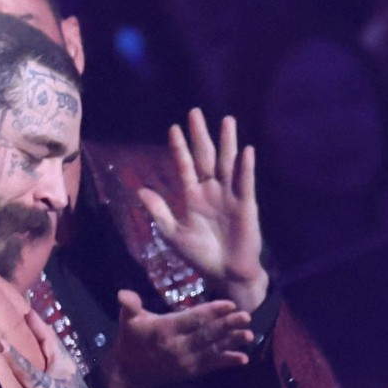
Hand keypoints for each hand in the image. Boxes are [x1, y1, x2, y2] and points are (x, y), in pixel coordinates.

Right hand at [103, 290, 254, 387]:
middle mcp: (177, 346)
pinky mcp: (191, 371)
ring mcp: (186, 360)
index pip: (191, 319)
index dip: (211, 312)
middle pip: (206, 334)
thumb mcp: (127, 321)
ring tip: (249, 334)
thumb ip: (129, 306)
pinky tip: (243, 358)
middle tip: (246, 316)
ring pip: (213, 349)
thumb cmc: (130, 341)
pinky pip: (212, 365)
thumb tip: (123, 293)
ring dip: (232, 342)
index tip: (229, 304)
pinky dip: (227, 362)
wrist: (130, 374)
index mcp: (164, 330)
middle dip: (227, 325)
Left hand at [137, 107, 267, 310]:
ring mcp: (230, 196)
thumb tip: (140, 190)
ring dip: (227, 142)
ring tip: (227, 120)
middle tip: (195, 113)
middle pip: (206, 157)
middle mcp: (212, 191)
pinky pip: (245, 183)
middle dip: (201, 136)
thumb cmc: (200, 256)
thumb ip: (160, 212)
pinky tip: (245, 151)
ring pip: (227, 164)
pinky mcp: (246, 205)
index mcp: (193, 197)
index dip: (180, 148)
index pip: (185, 166)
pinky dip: (245, 168)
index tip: (173, 128)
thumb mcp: (174, 234)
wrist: (225, 274)